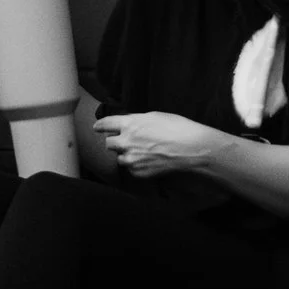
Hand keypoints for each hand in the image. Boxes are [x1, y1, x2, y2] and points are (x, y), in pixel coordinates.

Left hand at [100, 111, 227, 179]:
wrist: (191, 149)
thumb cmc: (177, 128)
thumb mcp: (155, 116)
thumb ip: (136, 121)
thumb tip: (128, 124)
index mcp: (130, 124)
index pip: (105, 124)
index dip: (100, 126)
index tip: (97, 127)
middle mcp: (126, 141)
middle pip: (109, 143)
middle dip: (116, 142)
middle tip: (128, 141)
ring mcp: (132, 158)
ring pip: (119, 158)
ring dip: (126, 155)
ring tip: (143, 152)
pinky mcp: (138, 172)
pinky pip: (131, 169)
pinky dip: (137, 165)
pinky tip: (150, 160)